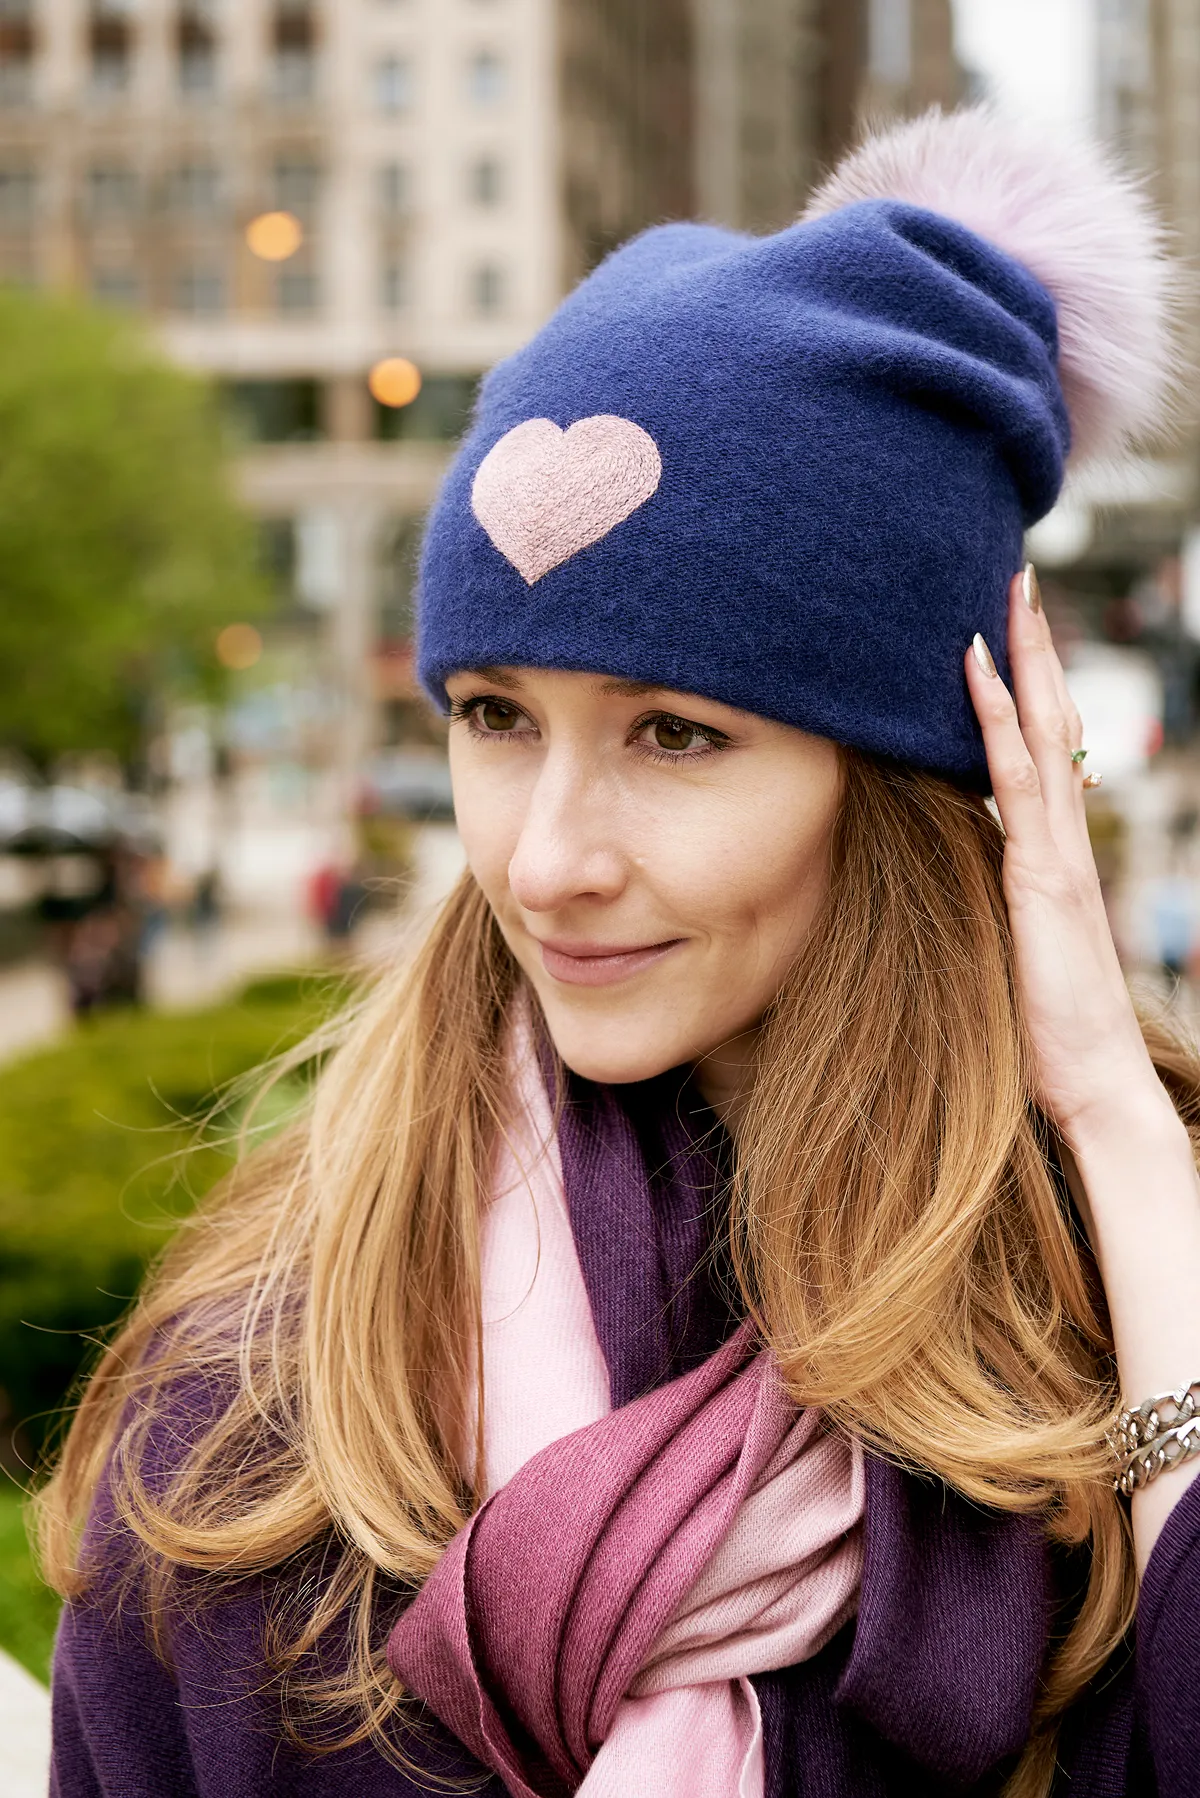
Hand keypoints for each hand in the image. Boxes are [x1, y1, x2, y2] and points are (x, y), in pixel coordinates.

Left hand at [964, 566, 1158, 1144]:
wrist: (1090, 1078)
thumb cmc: (1046, 1023)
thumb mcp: (1013, 946)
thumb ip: (997, 901)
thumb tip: (961, 874)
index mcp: (1051, 851)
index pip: (1041, 751)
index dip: (1028, 690)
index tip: (1006, 635)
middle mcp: (1060, 837)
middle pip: (1053, 721)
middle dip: (1036, 649)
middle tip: (1016, 578)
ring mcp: (1055, 849)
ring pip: (1043, 731)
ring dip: (1025, 659)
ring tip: (1009, 594)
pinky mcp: (1041, 872)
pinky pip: (1016, 778)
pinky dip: (997, 718)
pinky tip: (977, 669)